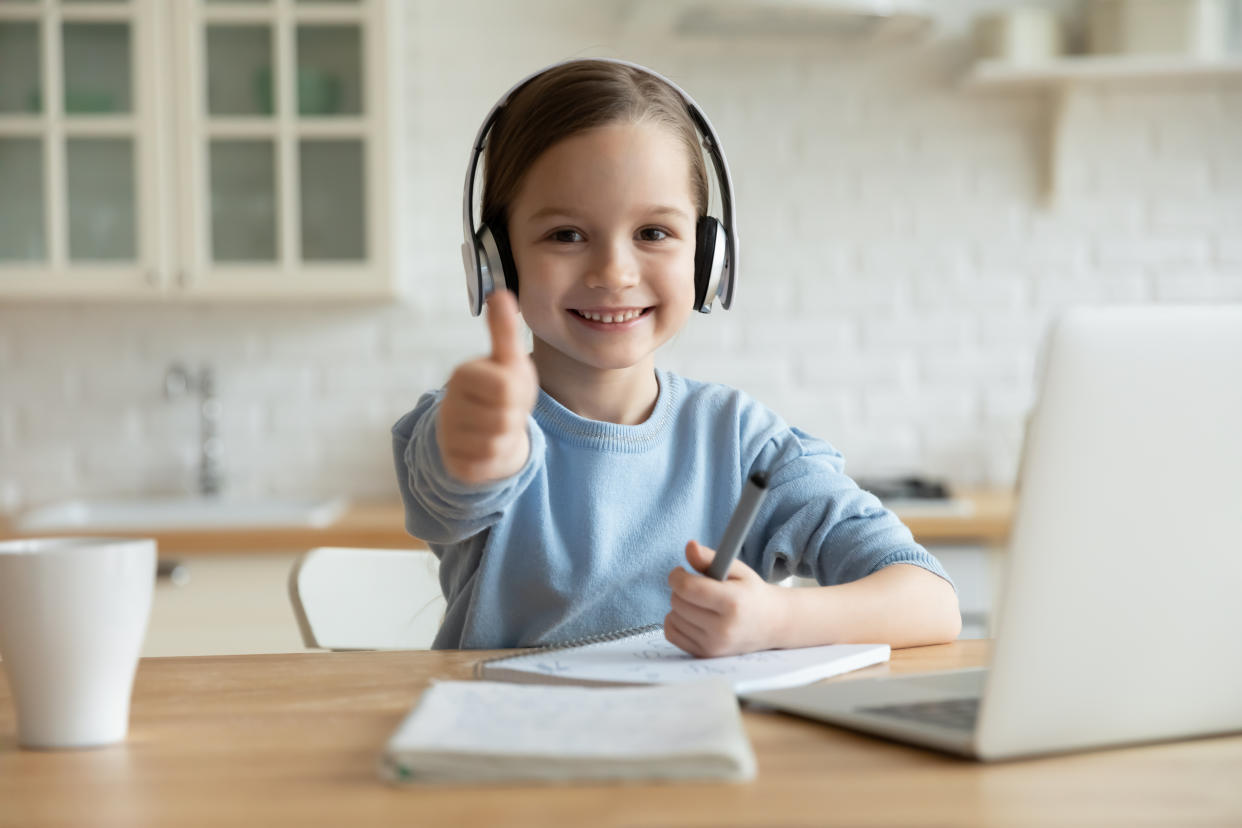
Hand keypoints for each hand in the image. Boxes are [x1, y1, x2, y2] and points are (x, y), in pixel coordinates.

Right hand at [436, 290, 538, 483]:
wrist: (488, 431)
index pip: (505, 388)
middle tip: (506, 410)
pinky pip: (487, 464)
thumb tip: (499, 293)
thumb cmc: (502, 390)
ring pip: (496, 442)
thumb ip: (504, 330)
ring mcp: (448, 433)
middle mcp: (449, 402)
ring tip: (498, 427)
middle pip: (505, 416)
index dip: (517, 393)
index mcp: (464, 373)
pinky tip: (488, 447)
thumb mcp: (508, 360)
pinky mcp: (453, 461)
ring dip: (506, 437)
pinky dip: (496, 458)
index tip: (508, 389)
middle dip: (514, 415)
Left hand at [664, 540, 789, 656]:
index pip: (688, 588)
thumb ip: (710, 558)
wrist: (771, 624)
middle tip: (694, 586)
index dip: (677, 576)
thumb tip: (689, 547)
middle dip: (680, 589)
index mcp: (733, 603)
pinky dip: (675, 622)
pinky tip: (690, 616)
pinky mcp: (705, 655)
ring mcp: (714, 645)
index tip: (681, 571)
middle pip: (678, 602)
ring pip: (672, 617)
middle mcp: (723, 629)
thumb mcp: (737, 570)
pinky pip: (671, 634)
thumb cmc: (751, 593)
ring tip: (697, 602)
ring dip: (678, 606)